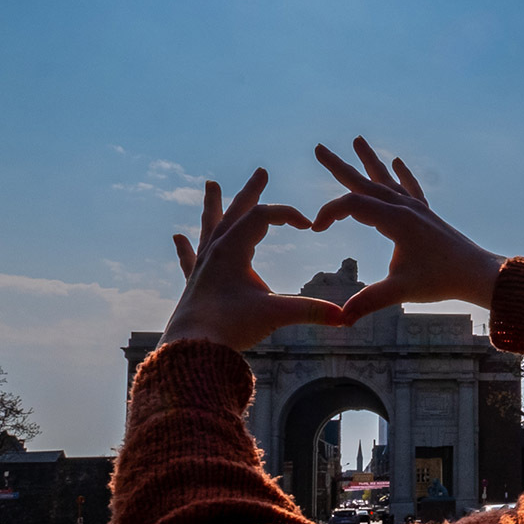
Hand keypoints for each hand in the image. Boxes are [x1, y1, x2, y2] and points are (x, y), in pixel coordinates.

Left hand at [162, 168, 343, 349]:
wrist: (191, 350)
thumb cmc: (229, 328)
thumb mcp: (275, 315)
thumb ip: (311, 311)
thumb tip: (346, 318)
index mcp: (233, 249)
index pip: (263, 216)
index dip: (288, 215)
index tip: (309, 226)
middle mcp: (216, 251)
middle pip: (236, 212)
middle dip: (251, 192)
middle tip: (260, 172)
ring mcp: (203, 267)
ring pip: (210, 228)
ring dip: (213, 206)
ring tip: (210, 185)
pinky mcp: (195, 285)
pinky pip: (190, 259)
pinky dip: (185, 248)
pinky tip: (177, 238)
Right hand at [313, 137, 504, 324]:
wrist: (478, 274)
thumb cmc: (442, 280)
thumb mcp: (402, 291)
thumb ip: (369, 301)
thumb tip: (341, 318)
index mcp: (396, 220)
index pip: (352, 205)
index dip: (329, 213)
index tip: (315, 230)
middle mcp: (405, 208)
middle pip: (366, 182)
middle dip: (340, 167)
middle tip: (319, 148)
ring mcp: (417, 210)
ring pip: (387, 180)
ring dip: (370, 162)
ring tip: (358, 140)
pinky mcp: (427, 216)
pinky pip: (410, 189)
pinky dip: (401, 175)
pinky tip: (397, 162)